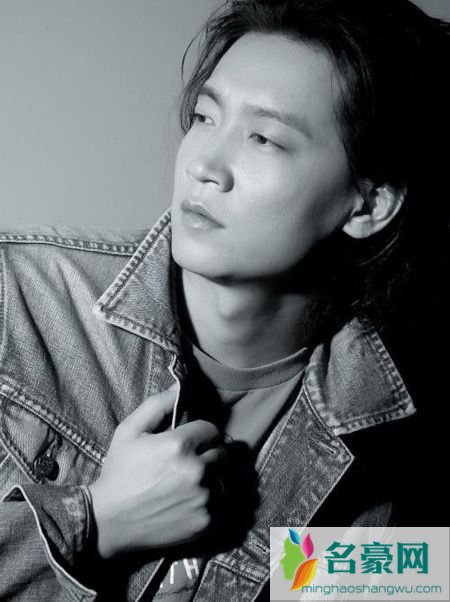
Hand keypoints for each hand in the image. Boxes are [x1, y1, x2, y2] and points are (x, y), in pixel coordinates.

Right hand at [89, 386, 222, 558]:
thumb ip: (158, 404)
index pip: (211, 430)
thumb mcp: (129, 431)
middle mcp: (197, 470)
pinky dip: (210, 502)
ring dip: (212, 478)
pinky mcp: (206, 521)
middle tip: (187, 464)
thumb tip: (180, 385)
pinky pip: (221, 504)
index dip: (199, 435)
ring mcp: (203, 498)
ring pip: (223, 479)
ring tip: (189, 484)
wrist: (108, 522)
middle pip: (221, 453)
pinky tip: (189, 502)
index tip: (187, 443)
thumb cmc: (119, 472)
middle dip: (207, 454)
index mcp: (180, 445)